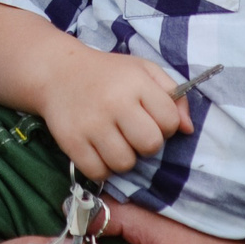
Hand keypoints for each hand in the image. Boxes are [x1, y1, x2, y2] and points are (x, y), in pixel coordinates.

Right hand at [42, 49, 191, 181]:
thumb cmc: (108, 73)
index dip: (165, 124)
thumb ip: (173, 95)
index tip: (150, 118)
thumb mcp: (143, 71)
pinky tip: (98, 151)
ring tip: (115, 141)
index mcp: (136, 83)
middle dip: (146, 144)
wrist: (57, 72)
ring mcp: (91, 124)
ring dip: (124, 158)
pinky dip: (101, 168)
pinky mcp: (71, 141)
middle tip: (133, 133)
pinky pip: (98, 172)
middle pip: (150, 145)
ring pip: (124, 163)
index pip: (169, 121)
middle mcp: (114, 103)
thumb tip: (187, 129)